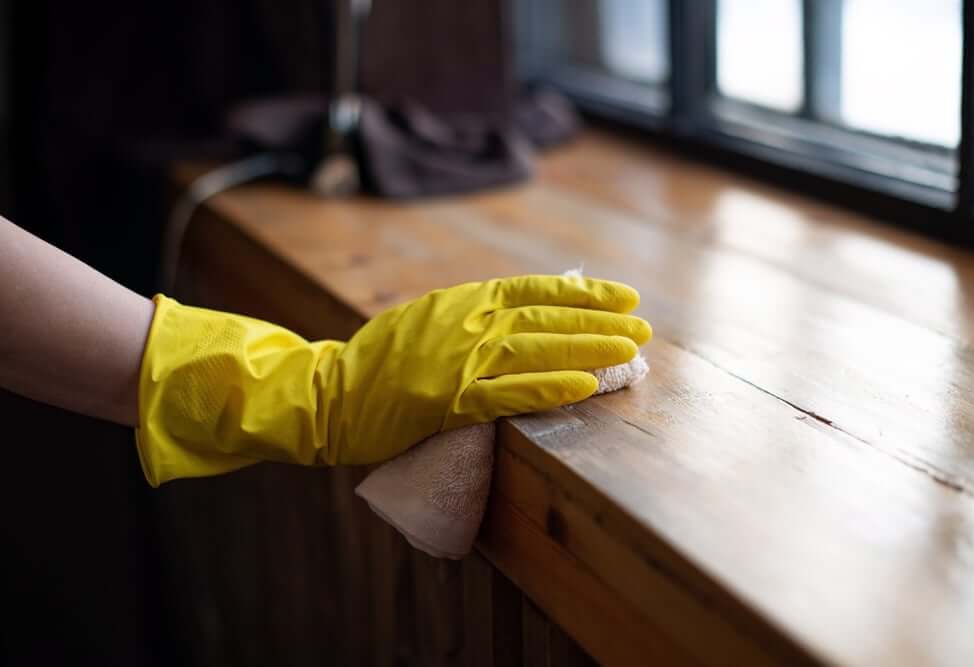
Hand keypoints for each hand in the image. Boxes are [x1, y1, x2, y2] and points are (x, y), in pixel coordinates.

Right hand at [135, 275, 650, 485]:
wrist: (326, 393)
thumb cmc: (382, 360)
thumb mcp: (431, 319)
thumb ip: (477, 314)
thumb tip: (530, 312)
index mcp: (464, 300)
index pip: (537, 289)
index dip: (585, 293)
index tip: (626, 296)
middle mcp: (466, 322)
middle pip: (547, 318)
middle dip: (600, 323)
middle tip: (645, 329)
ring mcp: (457, 359)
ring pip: (536, 350)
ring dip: (588, 352)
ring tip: (631, 355)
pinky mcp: (447, 400)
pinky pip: (508, 393)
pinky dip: (549, 389)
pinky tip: (585, 388)